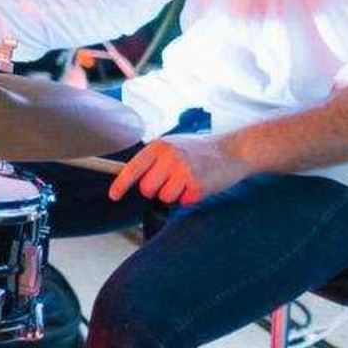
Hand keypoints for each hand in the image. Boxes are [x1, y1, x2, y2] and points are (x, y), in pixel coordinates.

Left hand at [108, 133, 247, 205]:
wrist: (234, 150)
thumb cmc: (200, 150)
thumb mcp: (173, 146)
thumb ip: (154, 159)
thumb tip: (131, 176)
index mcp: (159, 146)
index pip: (132, 168)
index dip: (120, 184)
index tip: (113, 196)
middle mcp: (169, 157)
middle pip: (147, 188)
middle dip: (156, 189)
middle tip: (172, 180)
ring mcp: (183, 171)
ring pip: (165, 197)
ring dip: (175, 194)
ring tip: (188, 180)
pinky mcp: (198, 184)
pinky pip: (184, 201)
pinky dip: (190, 197)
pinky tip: (200, 184)